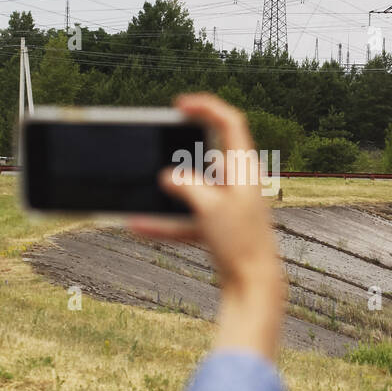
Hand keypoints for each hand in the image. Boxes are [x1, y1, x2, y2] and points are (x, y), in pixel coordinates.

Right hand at [128, 94, 286, 361]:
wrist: (255, 285)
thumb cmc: (241, 243)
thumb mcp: (209, 208)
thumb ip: (186, 186)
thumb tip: (168, 175)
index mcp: (244, 169)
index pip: (230, 123)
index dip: (206, 107)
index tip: (179, 105)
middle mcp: (238, 183)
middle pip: (208, 152)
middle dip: (181, 148)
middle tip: (158, 141)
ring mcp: (229, 205)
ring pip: (194, 187)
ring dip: (169, 188)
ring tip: (144, 183)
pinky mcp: (219, 227)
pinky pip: (187, 217)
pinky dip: (165, 221)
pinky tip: (137, 226)